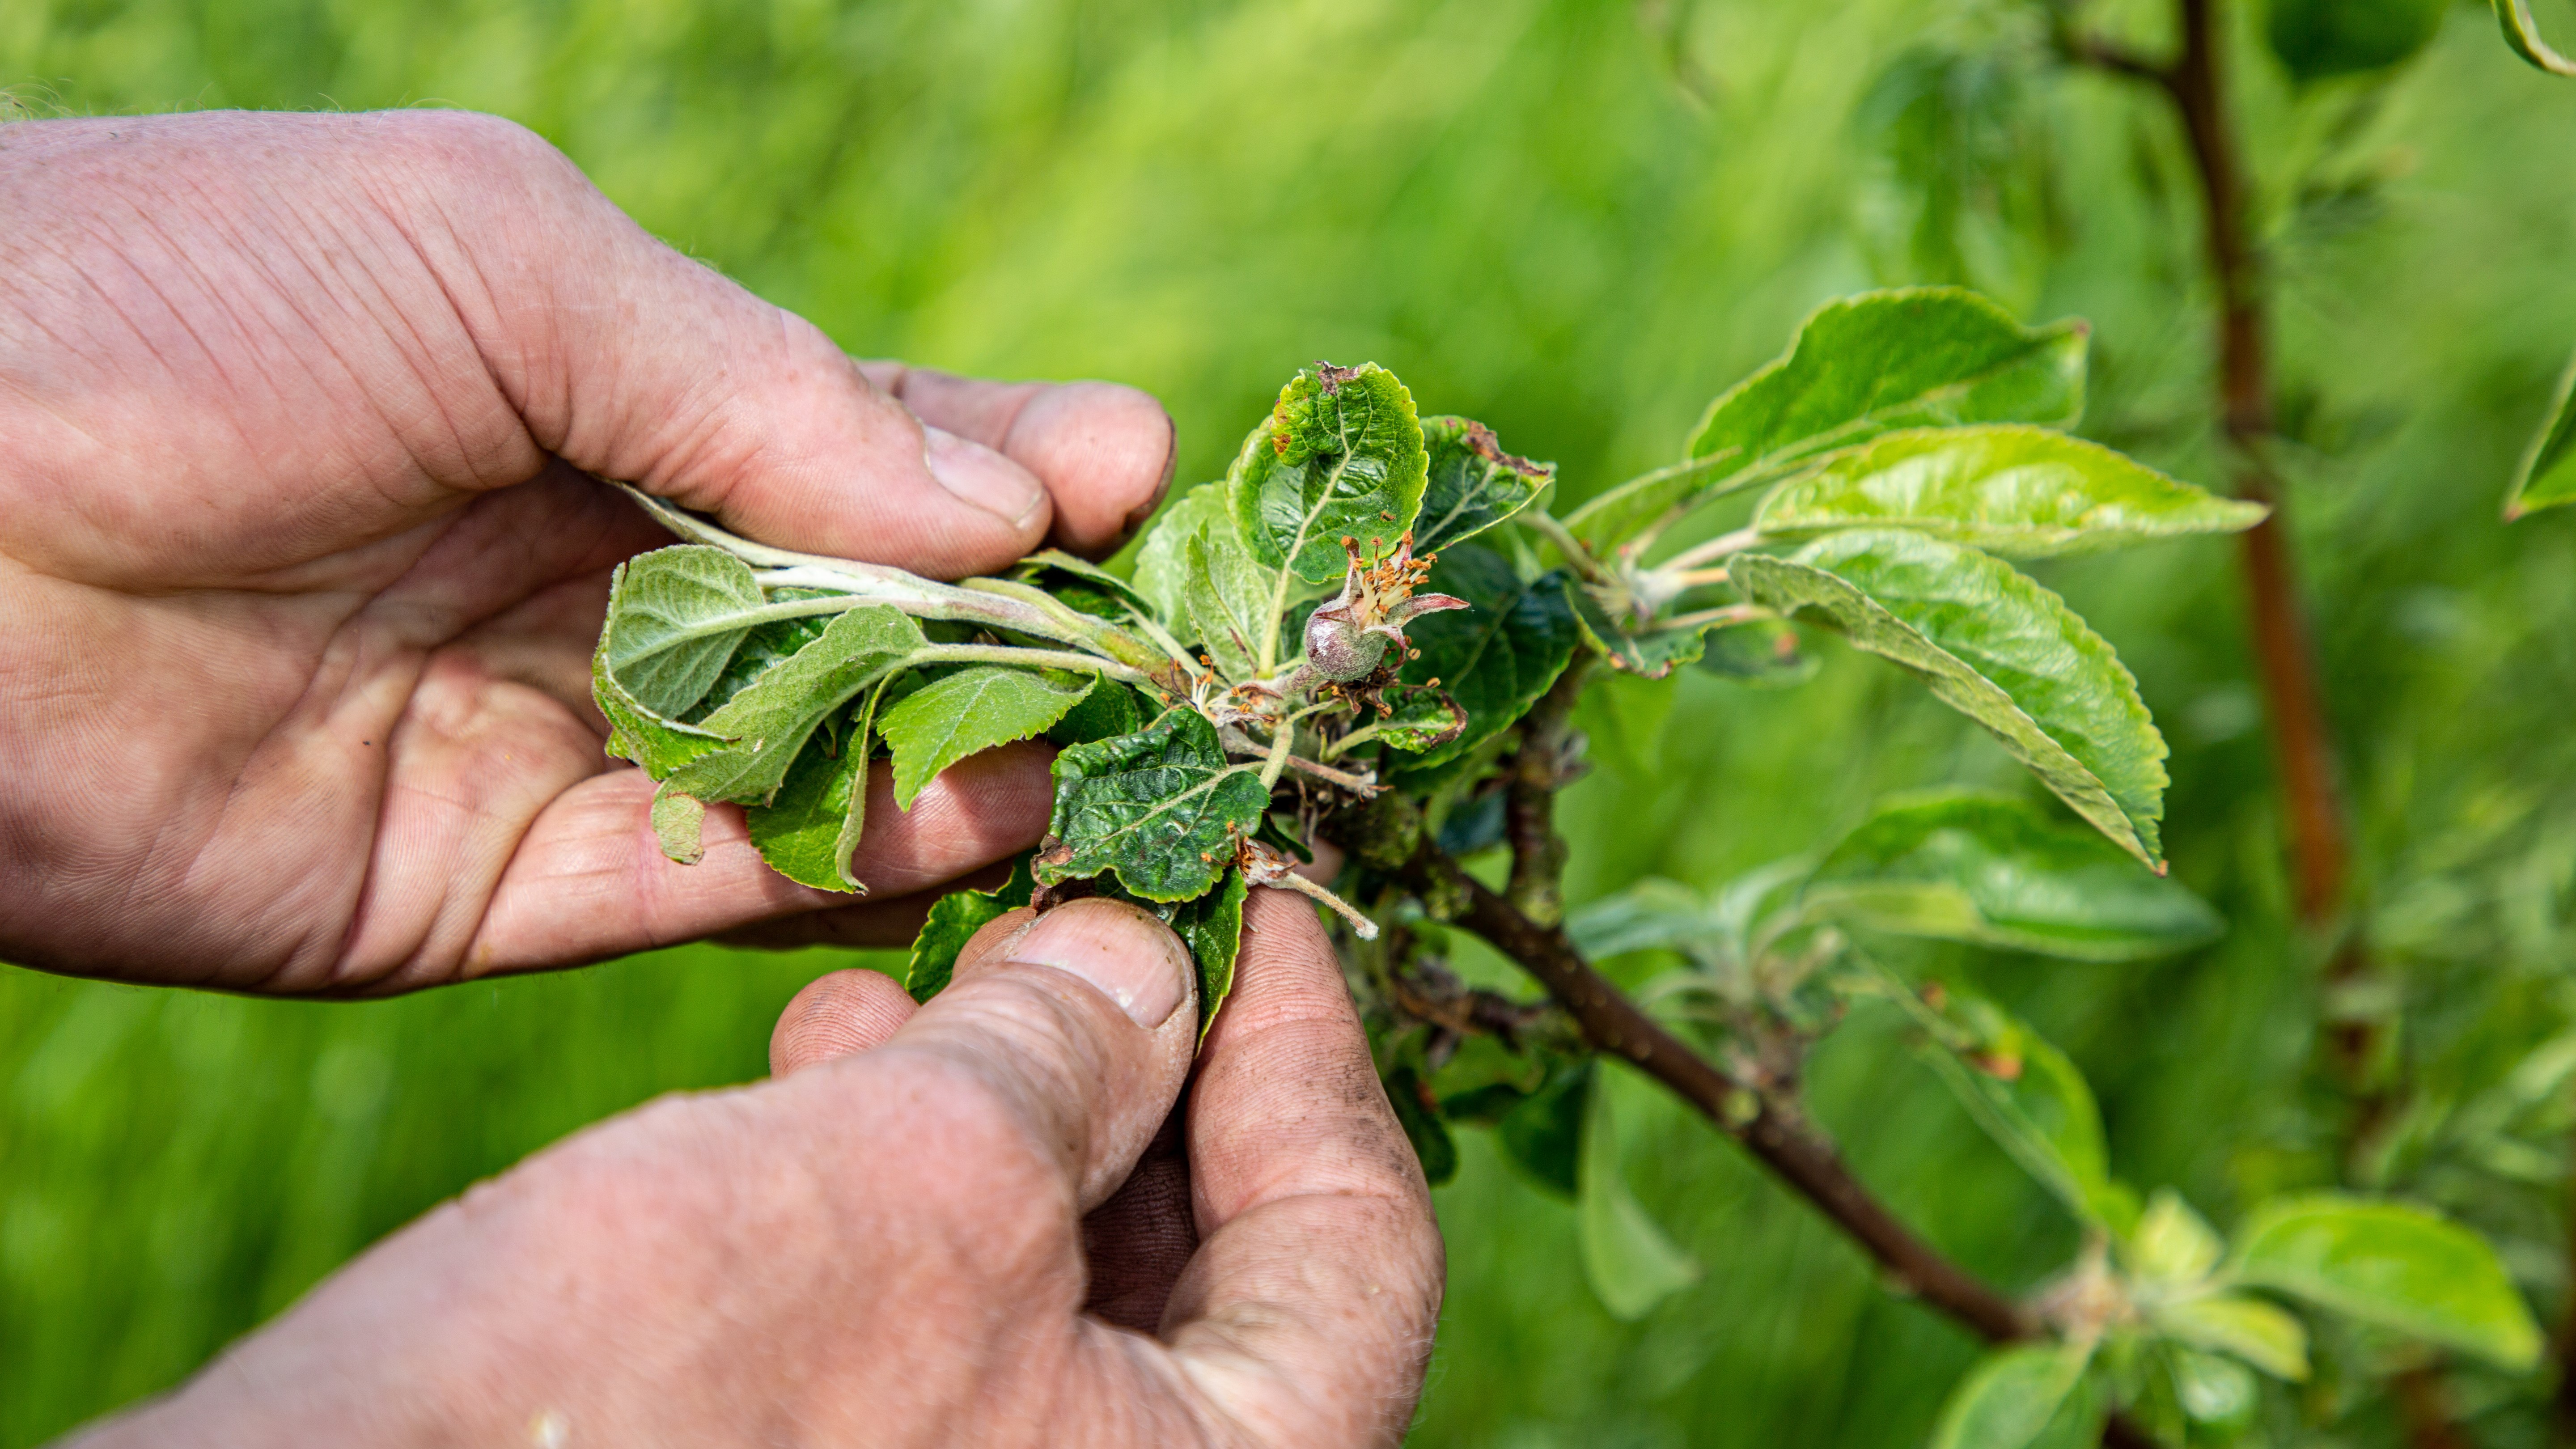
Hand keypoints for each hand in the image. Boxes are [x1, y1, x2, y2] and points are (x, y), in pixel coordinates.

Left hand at [0, 110, 1173, 992]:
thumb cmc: (176, 301)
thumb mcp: (501, 260)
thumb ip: (761, 392)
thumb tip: (1004, 518)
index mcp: (597, 385)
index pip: (859, 444)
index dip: (1014, 468)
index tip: (1152, 479)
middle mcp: (592, 565)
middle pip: (864, 616)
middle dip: (1024, 625)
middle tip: (1176, 641)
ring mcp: (547, 729)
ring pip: (813, 761)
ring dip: (969, 755)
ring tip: (1114, 744)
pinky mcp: (486, 886)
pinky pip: (706, 882)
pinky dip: (844, 859)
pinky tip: (973, 821)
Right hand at [71, 889, 1444, 1447]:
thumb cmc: (661, 1400)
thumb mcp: (919, 1179)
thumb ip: (1074, 1053)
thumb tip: (1148, 957)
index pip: (1361, 1244)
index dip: (1315, 1041)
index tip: (1251, 887)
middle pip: (1217, 1268)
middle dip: (1137, 1066)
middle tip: (1063, 914)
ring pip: (1059, 1291)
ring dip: (1000, 1113)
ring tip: (884, 990)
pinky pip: (938, 1335)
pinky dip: (904, 1196)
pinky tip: (813, 1082)